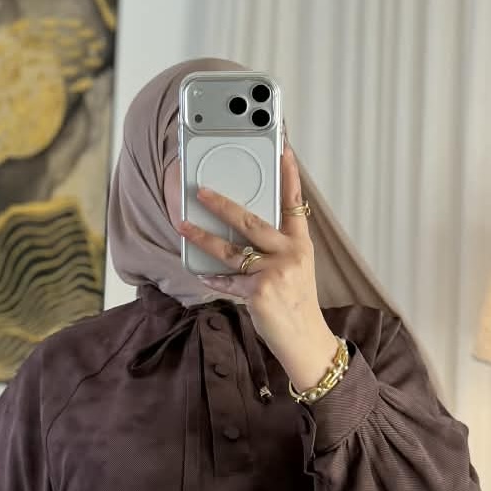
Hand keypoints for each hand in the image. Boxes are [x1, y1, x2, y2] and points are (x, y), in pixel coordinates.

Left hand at [177, 146, 339, 389]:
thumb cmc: (297, 306)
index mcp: (301, 246)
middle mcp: (290, 255)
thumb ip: (277, 251)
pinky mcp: (259, 292)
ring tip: (184, 227)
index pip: (295, 204)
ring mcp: (275, 273)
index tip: (284, 150)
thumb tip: (244, 236)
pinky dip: (214, 279)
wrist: (306, 340)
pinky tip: (202, 274)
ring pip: (231, 250)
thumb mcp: (297, 271)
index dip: (290, 176)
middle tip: (202, 192)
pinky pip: (228, 281)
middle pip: (252, 221)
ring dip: (203, 238)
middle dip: (223, 205)